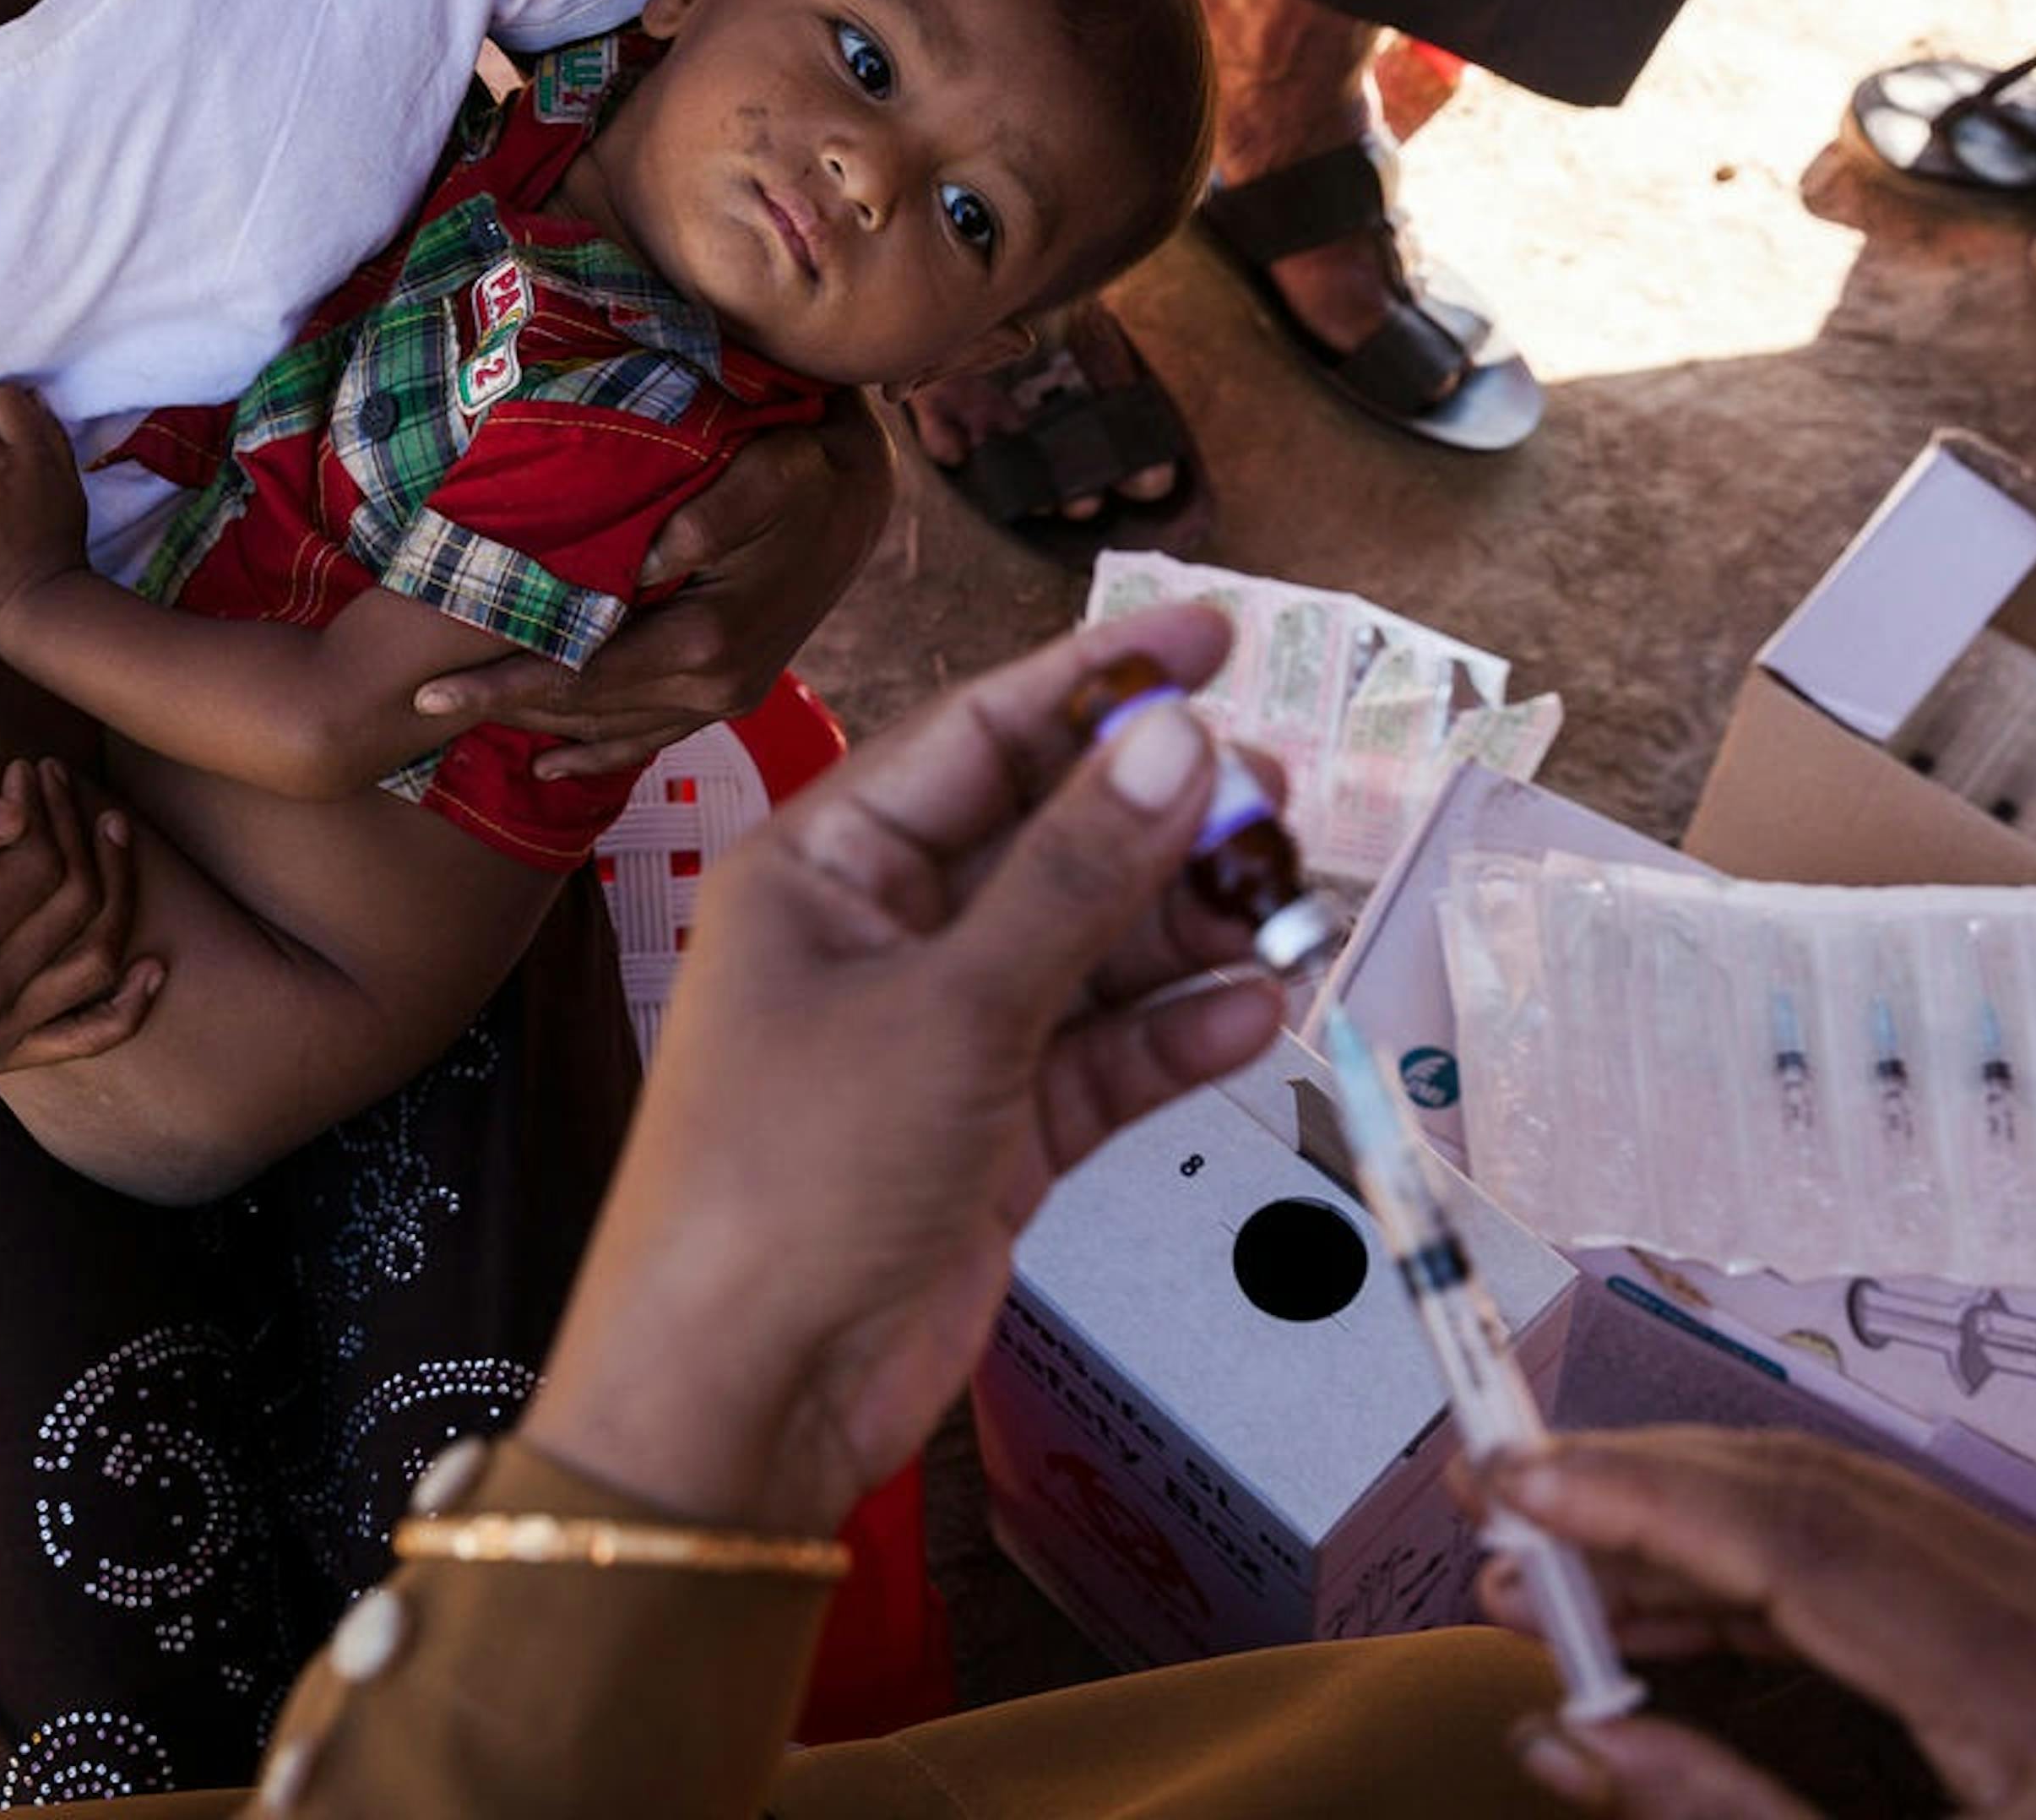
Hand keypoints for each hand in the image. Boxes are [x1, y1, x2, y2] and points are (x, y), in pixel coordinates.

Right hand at [0, 758, 160, 1073]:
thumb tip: (16, 817)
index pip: (40, 870)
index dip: (45, 807)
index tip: (28, 766)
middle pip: (76, 908)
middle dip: (79, 829)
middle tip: (62, 778)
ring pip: (97, 957)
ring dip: (117, 884)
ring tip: (108, 823)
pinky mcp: (2, 1055)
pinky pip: (87, 1036)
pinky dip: (129, 1007)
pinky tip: (156, 966)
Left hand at [417, 400, 891, 778]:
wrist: (861, 493)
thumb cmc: (805, 467)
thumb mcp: (768, 472)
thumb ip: (713, 516)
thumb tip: (646, 561)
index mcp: (708, 643)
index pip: (582, 678)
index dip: (503, 686)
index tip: (428, 691)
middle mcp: (715, 687)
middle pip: (585, 712)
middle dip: (501, 710)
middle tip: (419, 708)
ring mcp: (725, 697)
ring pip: (611, 729)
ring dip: (539, 727)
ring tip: (463, 722)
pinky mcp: (730, 691)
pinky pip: (652, 738)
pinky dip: (599, 752)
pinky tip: (553, 763)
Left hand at [522, 604, 1287, 1533]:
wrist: (743, 1395)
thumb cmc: (786, 1181)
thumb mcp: (947, 1009)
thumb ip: (1073, 879)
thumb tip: (1177, 745)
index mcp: (823, 867)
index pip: (978, 735)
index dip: (1098, 684)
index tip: (1213, 640)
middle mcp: (878, 936)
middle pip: (1046, 839)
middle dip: (1163, 817)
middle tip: (1278, 797)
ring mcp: (937, 1036)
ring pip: (1087, 949)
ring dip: (1187, 928)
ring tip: (1292, 903)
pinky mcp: (989, 1133)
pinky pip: (1099, 1056)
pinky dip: (1173, 1033)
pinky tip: (1256, 1008)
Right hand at [1475, 1431, 2035, 1819]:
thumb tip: (1571, 1740)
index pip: (1805, 1535)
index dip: (1637, 1498)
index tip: (1515, 1484)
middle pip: (1816, 1495)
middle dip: (1637, 1495)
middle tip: (1496, 1506)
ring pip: (1844, 1514)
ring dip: (1687, 1537)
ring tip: (1548, 1579)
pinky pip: (1894, 1568)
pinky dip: (1767, 1583)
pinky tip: (1662, 1620)